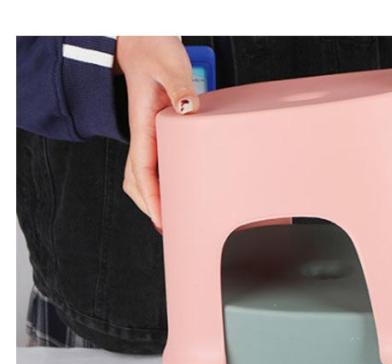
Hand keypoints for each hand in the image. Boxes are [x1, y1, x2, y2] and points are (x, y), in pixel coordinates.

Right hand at [115, 36, 198, 229]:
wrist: (142, 40)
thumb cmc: (154, 50)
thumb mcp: (170, 65)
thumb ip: (180, 86)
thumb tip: (188, 108)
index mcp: (143, 124)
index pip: (142, 170)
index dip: (151, 198)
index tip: (161, 220)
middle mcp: (141, 134)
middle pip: (137, 181)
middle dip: (151, 207)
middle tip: (171, 229)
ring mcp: (146, 136)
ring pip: (141, 176)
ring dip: (153, 198)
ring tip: (171, 220)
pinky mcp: (154, 133)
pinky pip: (151, 166)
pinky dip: (158, 184)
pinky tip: (174, 193)